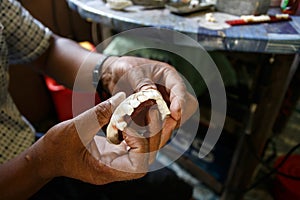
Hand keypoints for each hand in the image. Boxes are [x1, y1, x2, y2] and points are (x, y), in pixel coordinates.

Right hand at [34, 93, 148, 184]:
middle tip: (152, 110)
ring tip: (148, 109)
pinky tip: (137, 114)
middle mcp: (116, 169)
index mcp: (106, 170)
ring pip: (145, 150)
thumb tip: (123, 97)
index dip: (141, 143)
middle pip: (147, 157)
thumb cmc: (56, 148)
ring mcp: (117, 162)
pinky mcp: (116, 153)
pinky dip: (140, 129)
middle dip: (154, 134)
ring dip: (150, 130)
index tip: (127, 123)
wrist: (47, 157)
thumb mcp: (75, 128)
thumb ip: (99, 113)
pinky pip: (136, 144)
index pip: (138, 165)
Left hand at [101, 56, 197, 148]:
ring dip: (166, 127)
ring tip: (151, 132)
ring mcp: (165, 103)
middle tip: (162, 126)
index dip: (180, 101)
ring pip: (176, 119)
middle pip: (186, 106)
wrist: (115, 76)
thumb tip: (152, 95)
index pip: (179, 88)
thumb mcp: (131, 70)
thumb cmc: (125, 68)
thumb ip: (141, 81)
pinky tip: (146, 134)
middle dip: (176, 118)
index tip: (175, 113)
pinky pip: (164, 125)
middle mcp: (170, 90)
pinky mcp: (158, 114)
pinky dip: (157, 131)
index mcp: (167, 75)